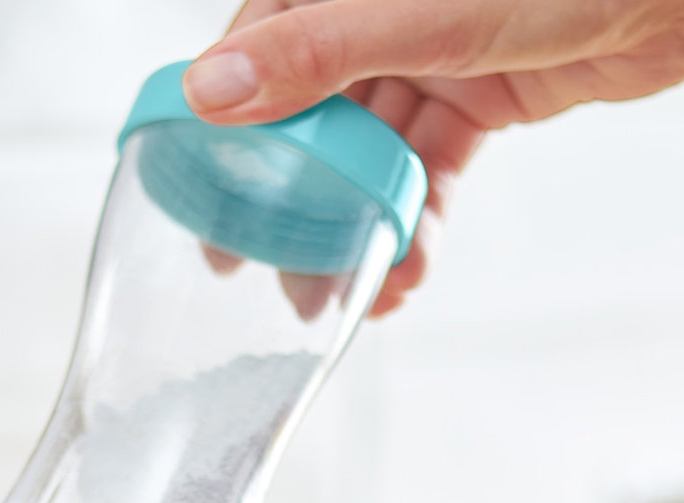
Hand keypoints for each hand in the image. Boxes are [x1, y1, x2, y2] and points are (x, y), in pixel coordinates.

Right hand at [189, 0, 683, 315]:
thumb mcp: (421, 15)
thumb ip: (314, 53)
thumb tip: (207, 90)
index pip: (258, 49)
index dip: (227, 134)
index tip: (212, 206)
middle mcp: (377, 8)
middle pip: (311, 116)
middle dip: (300, 205)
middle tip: (279, 278)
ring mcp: (428, 48)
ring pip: (370, 154)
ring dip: (363, 229)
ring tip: (356, 293)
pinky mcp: (476, 91)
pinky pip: (425, 166)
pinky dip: (416, 220)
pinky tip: (408, 270)